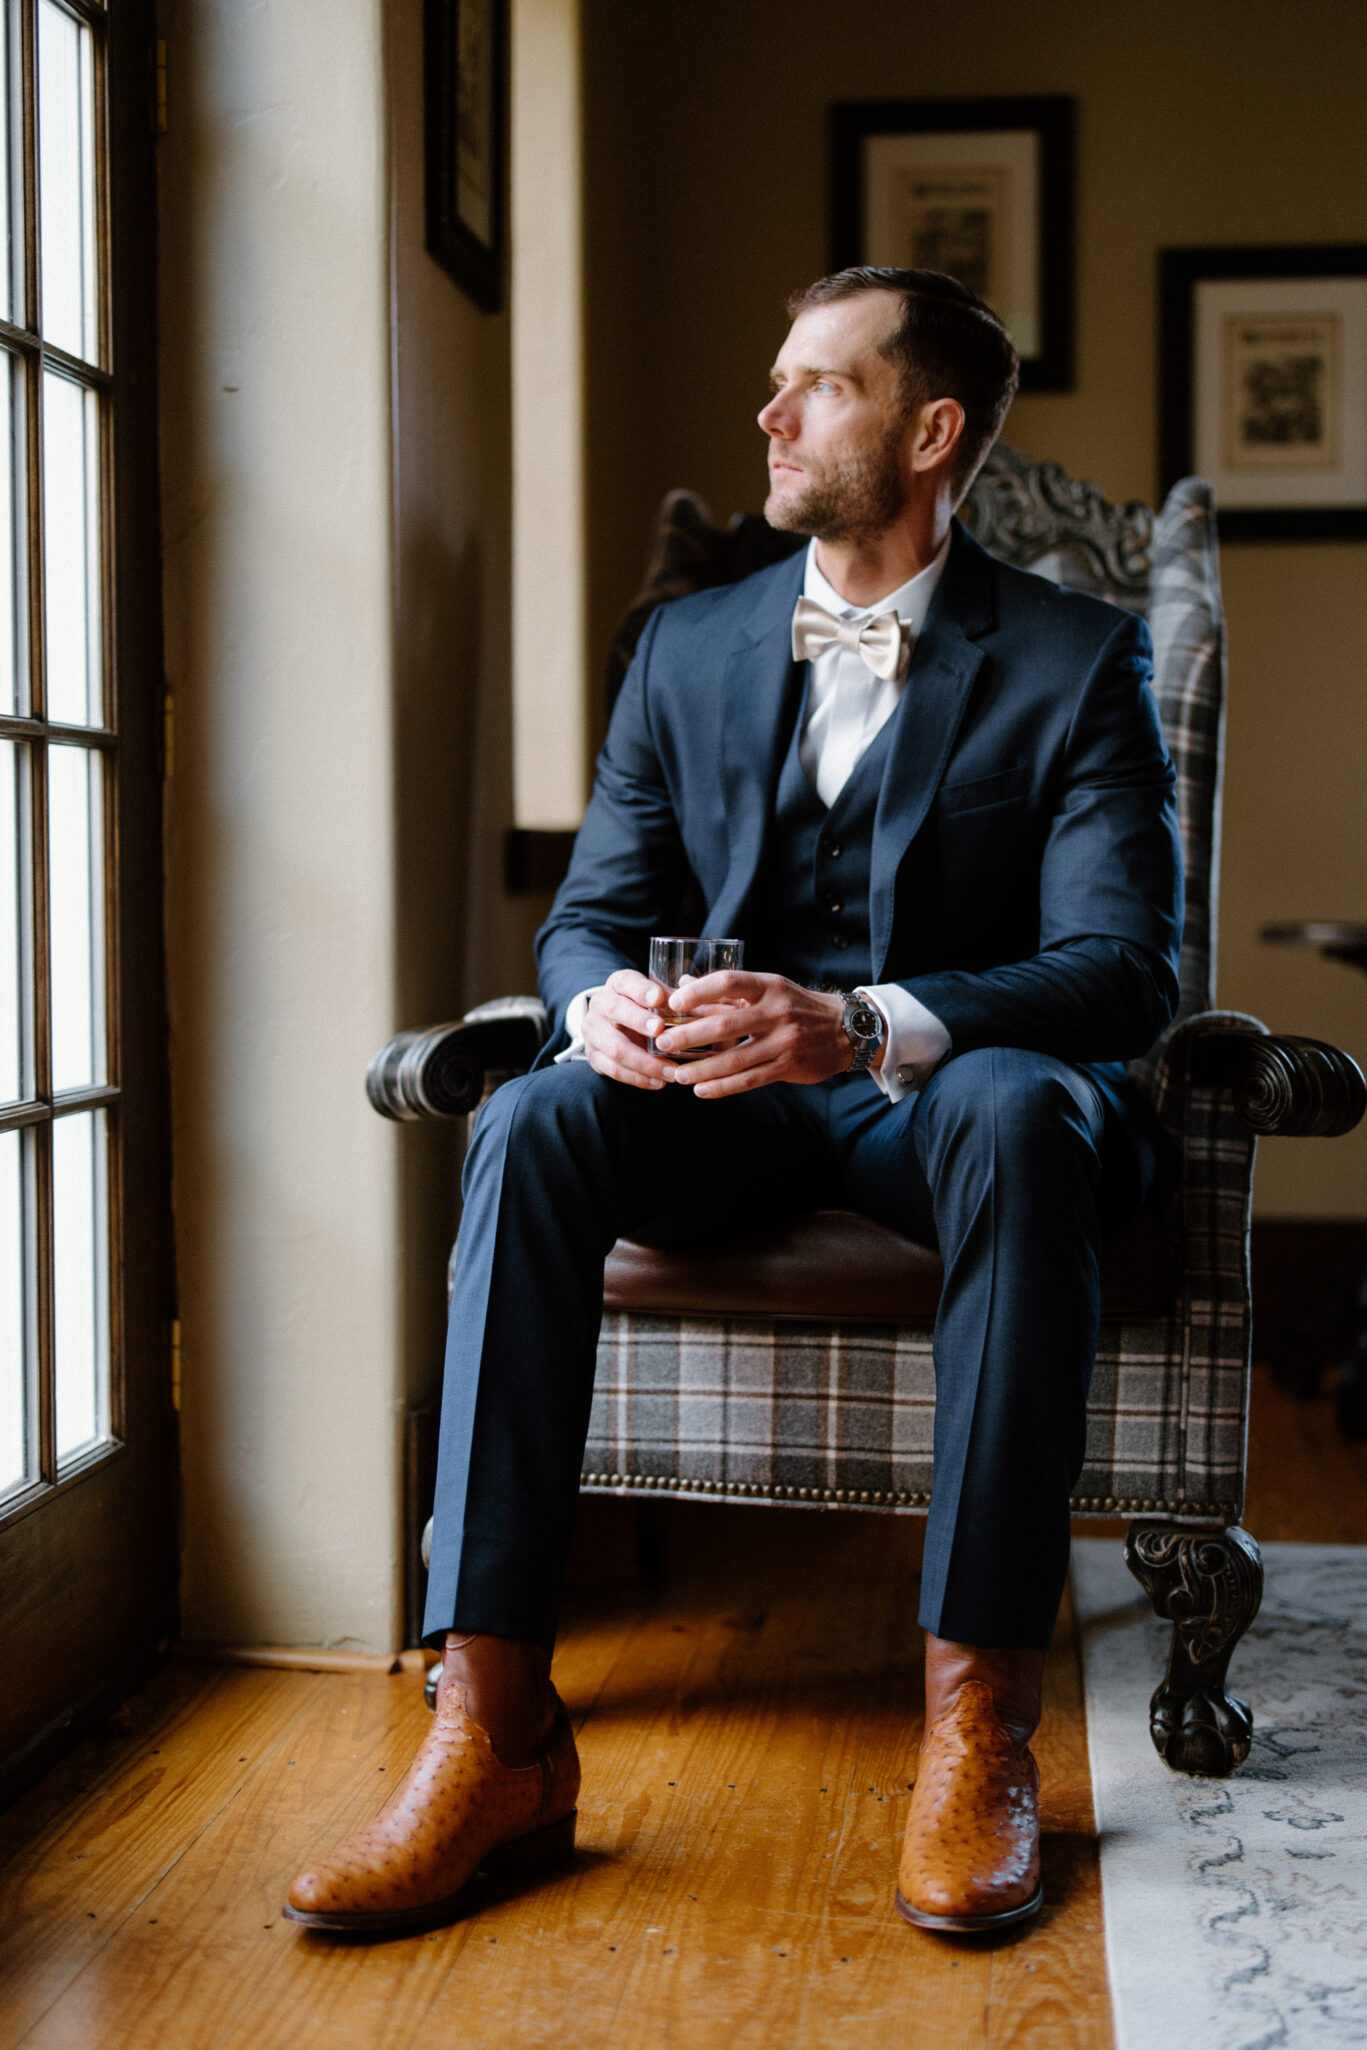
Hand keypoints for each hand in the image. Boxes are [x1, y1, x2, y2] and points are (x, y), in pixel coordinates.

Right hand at [581, 968, 678, 1089]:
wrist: (613, 1024)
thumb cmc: (643, 1008)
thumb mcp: (655, 996)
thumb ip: (671, 998)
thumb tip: (697, 1005)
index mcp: (617, 984)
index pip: (626, 981)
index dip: (641, 990)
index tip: (659, 998)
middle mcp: (600, 1004)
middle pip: (615, 1010)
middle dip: (638, 1022)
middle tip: (660, 1032)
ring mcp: (594, 1032)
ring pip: (616, 1048)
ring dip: (646, 1062)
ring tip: (671, 1071)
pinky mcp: (594, 1056)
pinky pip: (615, 1070)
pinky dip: (639, 1078)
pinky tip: (659, 1082)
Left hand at [656, 971, 852, 1098]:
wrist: (845, 1030)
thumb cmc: (796, 1005)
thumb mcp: (769, 988)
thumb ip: (729, 991)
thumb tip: (683, 984)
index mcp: (769, 986)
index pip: (729, 982)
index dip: (698, 991)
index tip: (673, 1001)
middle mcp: (777, 1012)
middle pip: (725, 1025)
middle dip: (688, 1036)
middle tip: (662, 1043)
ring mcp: (784, 1041)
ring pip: (734, 1059)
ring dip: (701, 1069)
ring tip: (677, 1075)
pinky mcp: (788, 1066)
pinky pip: (749, 1080)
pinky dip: (722, 1087)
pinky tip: (701, 1090)